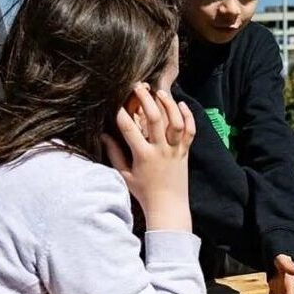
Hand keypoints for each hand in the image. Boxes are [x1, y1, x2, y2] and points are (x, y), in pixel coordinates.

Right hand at [103, 84, 194, 231]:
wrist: (169, 206)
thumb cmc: (144, 192)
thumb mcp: (124, 174)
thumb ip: (114, 154)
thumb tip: (103, 136)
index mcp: (143, 156)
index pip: (129, 129)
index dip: (121, 114)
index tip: (115, 102)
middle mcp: (160, 150)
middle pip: (154, 119)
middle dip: (145, 100)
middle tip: (138, 87)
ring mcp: (175, 150)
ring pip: (175, 122)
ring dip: (168, 104)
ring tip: (160, 92)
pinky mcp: (185, 152)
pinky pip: (190, 131)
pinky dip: (188, 116)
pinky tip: (181, 104)